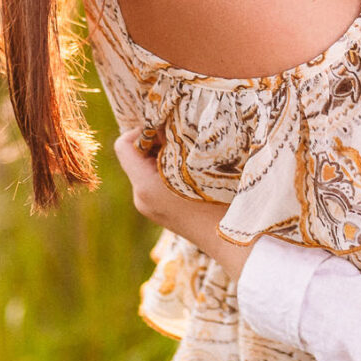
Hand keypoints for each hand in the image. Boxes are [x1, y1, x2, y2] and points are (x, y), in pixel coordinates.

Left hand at [113, 129, 252, 280]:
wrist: (236, 241)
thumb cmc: (220, 196)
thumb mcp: (196, 160)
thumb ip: (176, 139)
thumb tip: (167, 119)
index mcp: (144, 184)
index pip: (124, 144)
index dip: (144, 129)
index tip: (170, 126)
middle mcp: (141, 197)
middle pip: (137, 156)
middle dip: (159, 142)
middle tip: (186, 135)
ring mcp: (152, 208)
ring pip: (150, 169)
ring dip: (168, 156)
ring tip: (195, 153)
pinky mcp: (163, 214)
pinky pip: (159, 182)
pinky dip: (172, 172)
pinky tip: (197, 172)